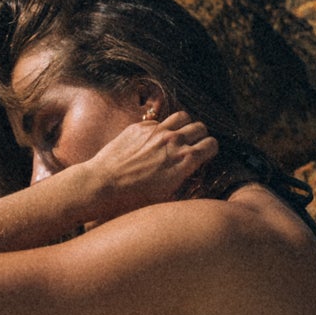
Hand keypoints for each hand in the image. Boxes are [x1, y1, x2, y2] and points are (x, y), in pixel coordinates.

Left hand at [79, 110, 218, 220]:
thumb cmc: (134, 198)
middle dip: (200, 135)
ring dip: (184, 124)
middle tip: (193, 144)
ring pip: (182, 116)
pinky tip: (153, 140)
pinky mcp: (140, 126)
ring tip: (178, 135)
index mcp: (185, 160)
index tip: (205, 154)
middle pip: (200, 127)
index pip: (211, 144)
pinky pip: (158, 120)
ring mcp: (157, 130)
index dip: (210, 149)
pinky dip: (161, 127)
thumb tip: (190, 171)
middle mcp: (174, 141)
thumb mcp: (166, 196)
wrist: (104, 184)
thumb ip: (183, 178)